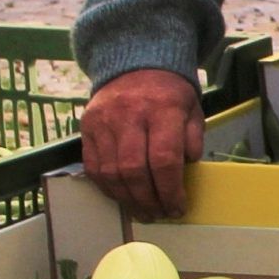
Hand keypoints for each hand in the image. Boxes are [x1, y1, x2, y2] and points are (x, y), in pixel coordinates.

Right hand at [80, 68, 204, 220]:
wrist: (135, 64)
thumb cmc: (169, 93)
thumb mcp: (192, 110)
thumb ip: (192, 140)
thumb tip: (184, 171)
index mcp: (162, 108)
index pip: (164, 158)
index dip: (170, 190)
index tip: (177, 207)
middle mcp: (129, 114)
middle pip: (134, 170)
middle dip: (149, 200)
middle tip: (160, 214)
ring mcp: (104, 121)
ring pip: (111, 172)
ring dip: (128, 200)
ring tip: (143, 212)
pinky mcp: (87, 127)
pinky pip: (93, 167)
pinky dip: (108, 188)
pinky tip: (123, 197)